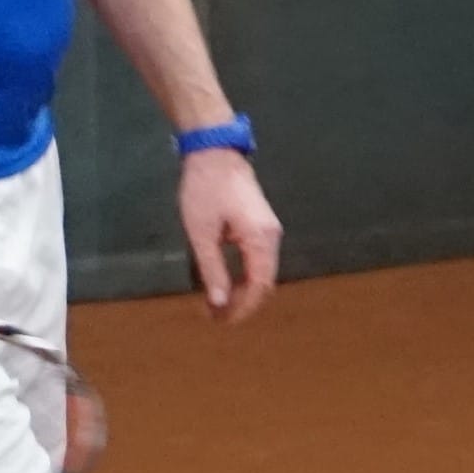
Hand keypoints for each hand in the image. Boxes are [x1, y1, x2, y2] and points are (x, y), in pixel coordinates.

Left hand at [177, 150, 282, 323]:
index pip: (259, 286)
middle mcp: (272, 236)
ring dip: (242, 291)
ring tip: (217, 305)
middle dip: (242, 303)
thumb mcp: (201, 232)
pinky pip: (257, 259)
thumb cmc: (205, 189)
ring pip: (262, 271)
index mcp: (261, 239)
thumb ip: (213, 269)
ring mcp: (268, 229)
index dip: (243, 308)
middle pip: (264, 282)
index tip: (221, 321)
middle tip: (215, 317)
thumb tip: (220, 303)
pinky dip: (244, 276)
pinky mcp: (260, 224)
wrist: (214, 150)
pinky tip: (225, 282)